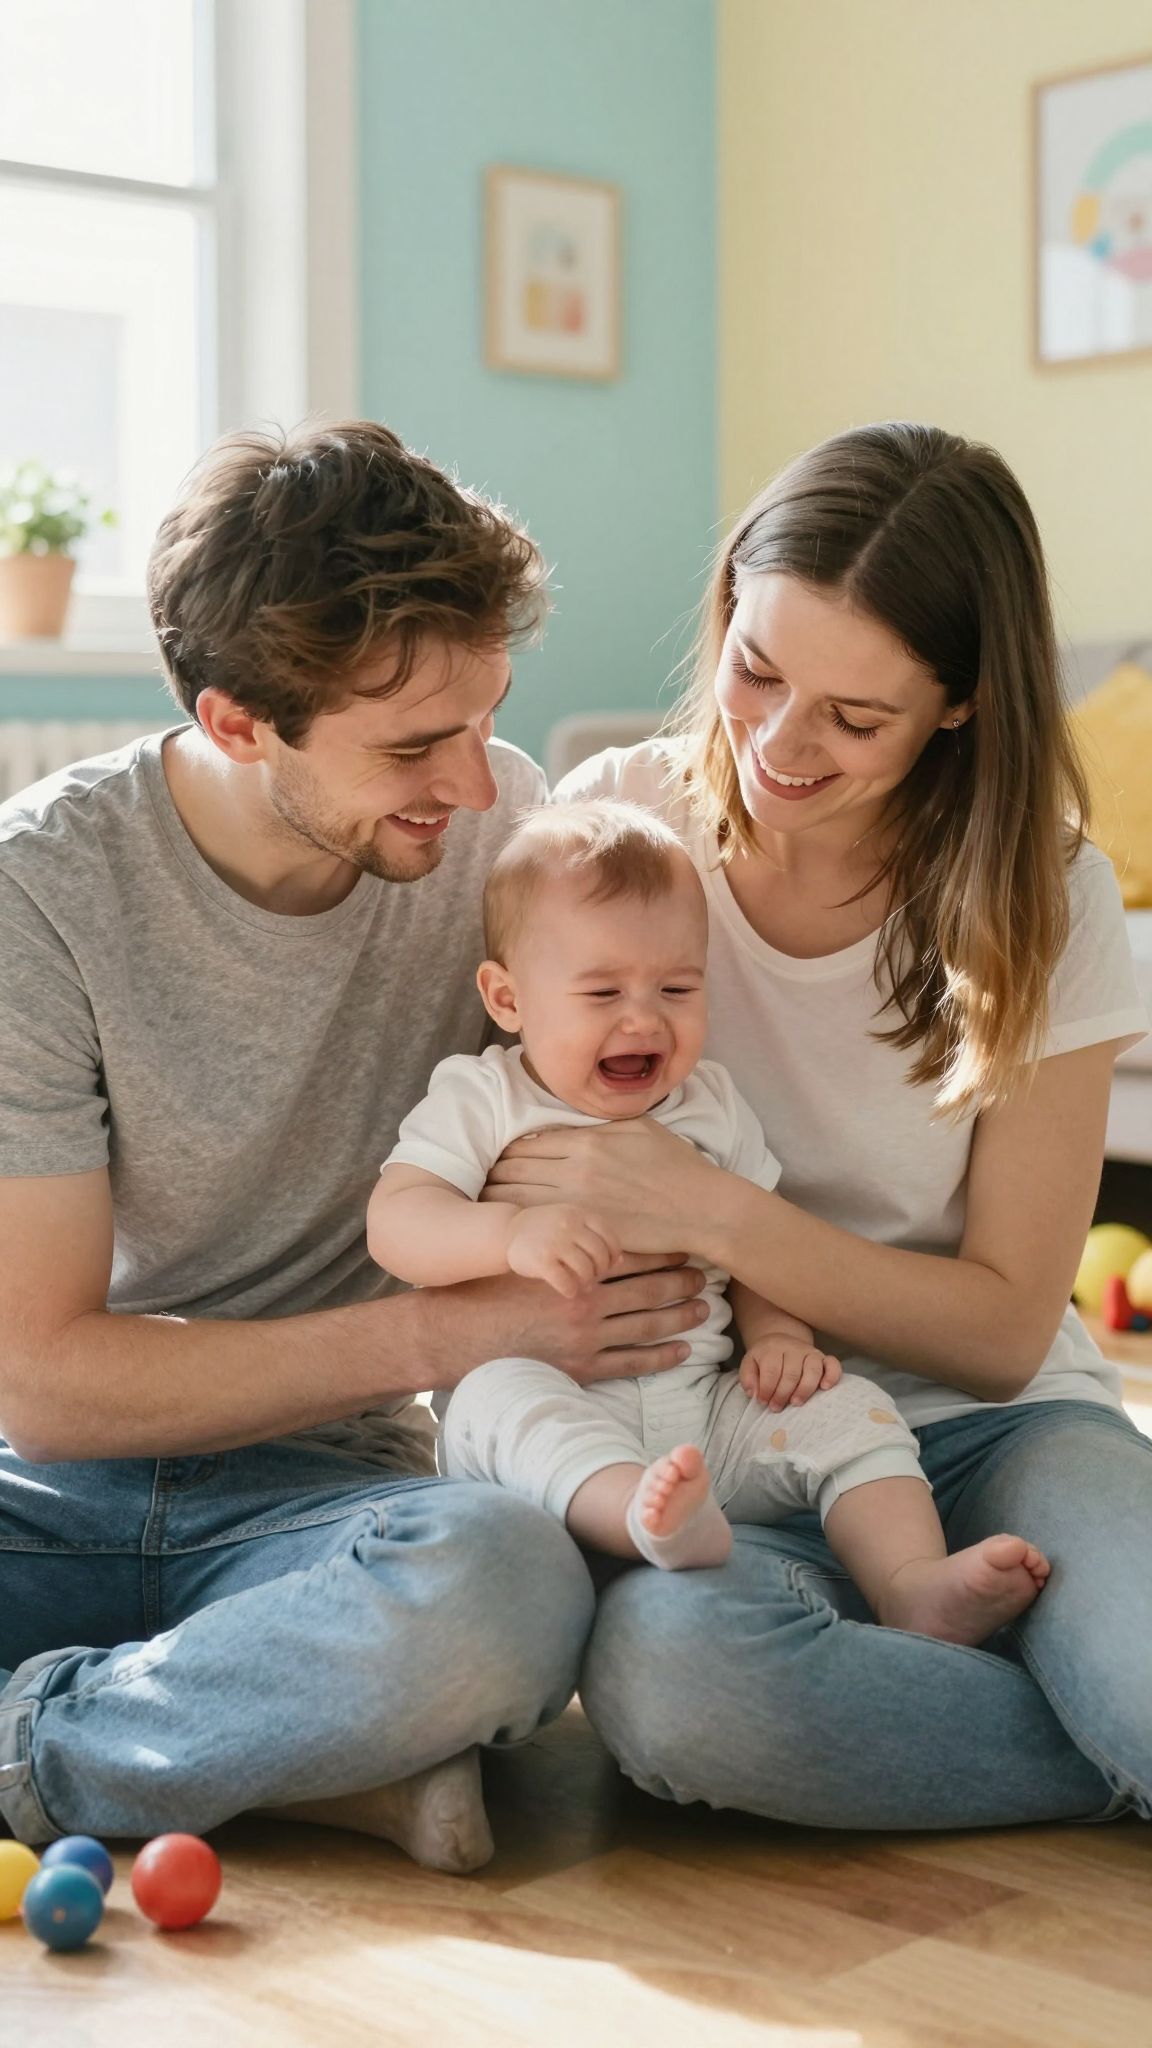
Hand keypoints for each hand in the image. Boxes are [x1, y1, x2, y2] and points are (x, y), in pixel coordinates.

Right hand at [424, 1255, 709, 1387]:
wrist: (450, 1335)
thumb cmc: (481, 1287)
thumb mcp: (516, 1252)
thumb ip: (551, 1235)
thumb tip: (582, 1211)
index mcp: (572, 1268)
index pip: (632, 1254)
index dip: (664, 1248)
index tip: (688, 1240)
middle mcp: (585, 1302)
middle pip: (648, 1288)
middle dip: (681, 1281)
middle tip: (706, 1274)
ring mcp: (585, 1338)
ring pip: (647, 1326)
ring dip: (680, 1316)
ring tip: (703, 1309)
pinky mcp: (579, 1368)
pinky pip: (631, 1363)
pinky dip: (661, 1357)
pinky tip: (683, 1350)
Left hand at [480, 1119, 720, 1256]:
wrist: (703, 1208)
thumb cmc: (675, 1166)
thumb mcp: (637, 1128)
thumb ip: (596, 1125)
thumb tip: (562, 1124)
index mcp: (587, 1141)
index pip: (525, 1144)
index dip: (506, 1153)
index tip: (497, 1161)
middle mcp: (576, 1170)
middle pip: (514, 1170)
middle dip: (494, 1176)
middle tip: (484, 1184)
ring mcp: (579, 1203)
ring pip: (519, 1199)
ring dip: (500, 1202)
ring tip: (490, 1207)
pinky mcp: (586, 1232)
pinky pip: (542, 1227)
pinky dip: (524, 1226)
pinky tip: (519, 1230)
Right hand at [505, 1204, 620, 1298]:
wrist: (508, 1231)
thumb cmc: (546, 1230)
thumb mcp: (570, 1223)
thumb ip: (594, 1237)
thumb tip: (620, 1261)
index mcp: (579, 1213)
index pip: (609, 1237)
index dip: (613, 1254)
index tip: (608, 1264)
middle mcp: (568, 1225)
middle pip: (599, 1255)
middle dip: (600, 1270)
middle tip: (592, 1276)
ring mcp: (555, 1242)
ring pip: (586, 1270)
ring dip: (587, 1282)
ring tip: (582, 1284)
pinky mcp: (541, 1260)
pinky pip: (566, 1282)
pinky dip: (571, 1290)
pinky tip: (568, 1290)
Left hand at [739, 1337, 840, 1411]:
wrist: (780, 1342)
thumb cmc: (764, 1359)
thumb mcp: (749, 1364)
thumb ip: (748, 1379)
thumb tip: (754, 1394)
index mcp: (772, 1349)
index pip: (771, 1371)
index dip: (766, 1389)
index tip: (763, 1402)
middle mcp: (793, 1348)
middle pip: (791, 1373)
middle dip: (783, 1394)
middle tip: (776, 1407)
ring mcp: (810, 1352)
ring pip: (813, 1369)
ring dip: (804, 1389)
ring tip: (795, 1403)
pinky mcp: (823, 1357)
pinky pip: (833, 1364)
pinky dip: (831, 1376)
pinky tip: (824, 1388)